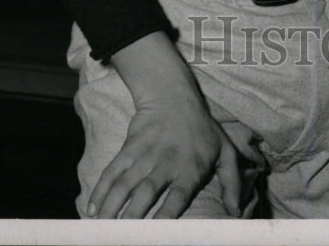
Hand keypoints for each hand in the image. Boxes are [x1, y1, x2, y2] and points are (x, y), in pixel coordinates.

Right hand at [88, 32, 240, 218]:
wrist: (173, 96)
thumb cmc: (202, 129)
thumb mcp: (224, 152)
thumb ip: (232, 183)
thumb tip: (236, 212)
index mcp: (191, 168)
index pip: (178, 196)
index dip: (166, 214)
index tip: (154, 234)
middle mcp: (167, 162)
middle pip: (146, 192)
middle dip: (132, 216)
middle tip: (120, 235)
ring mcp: (146, 154)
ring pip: (125, 184)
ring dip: (111, 207)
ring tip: (102, 227)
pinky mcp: (129, 146)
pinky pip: (112, 170)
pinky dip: (101, 189)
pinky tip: (92, 208)